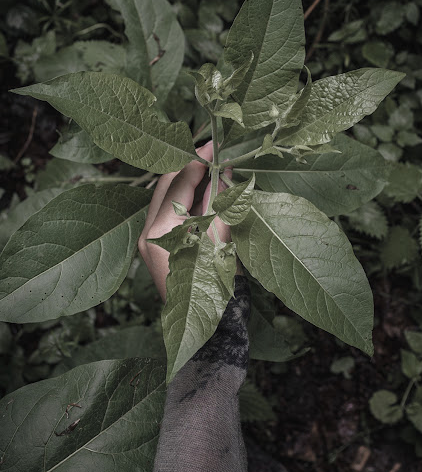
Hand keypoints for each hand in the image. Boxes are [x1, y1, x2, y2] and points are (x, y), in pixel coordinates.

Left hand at [138, 141, 230, 300]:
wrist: (210, 326)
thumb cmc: (217, 285)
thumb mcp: (223, 237)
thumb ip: (220, 200)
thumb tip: (222, 170)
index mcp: (160, 229)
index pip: (178, 181)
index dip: (198, 159)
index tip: (214, 145)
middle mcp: (147, 232)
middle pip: (165, 185)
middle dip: (189, 167)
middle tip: (212, 153)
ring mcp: (148, 242)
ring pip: (165, 198)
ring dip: (186, 182)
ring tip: (211, 170)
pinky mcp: (156, 248)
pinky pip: (168, 214)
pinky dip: (184, 201)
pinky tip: (203, 194)